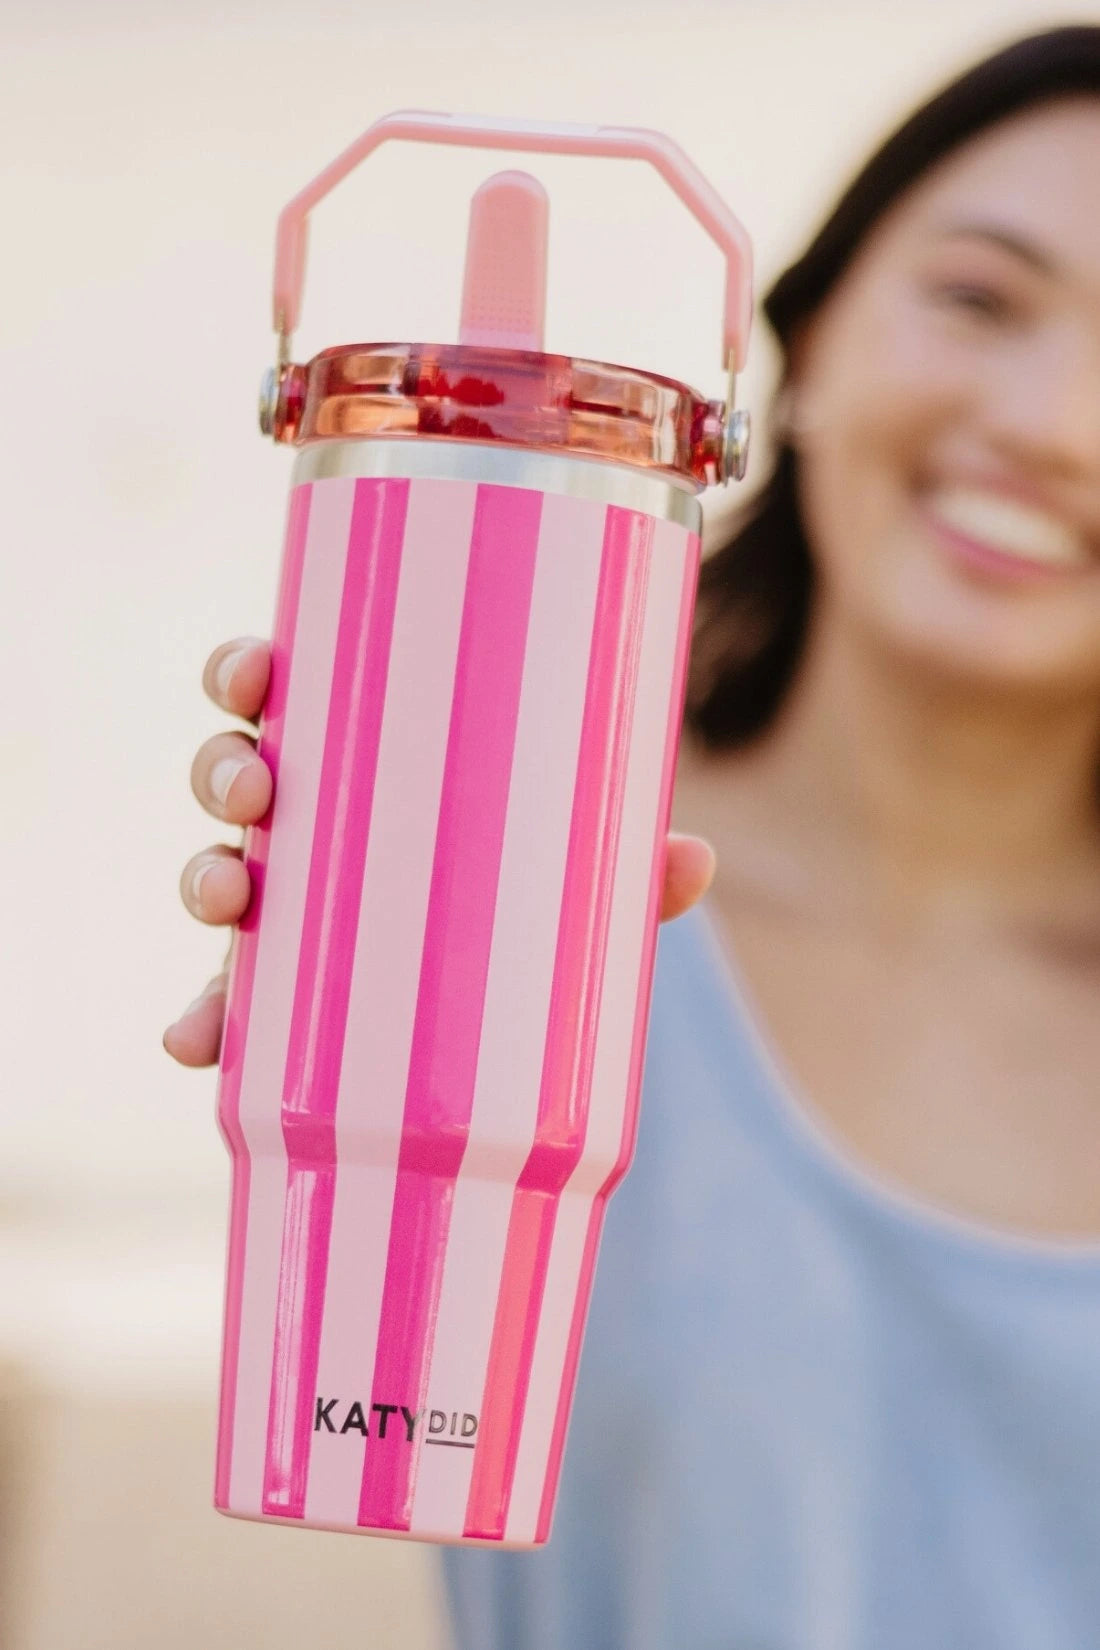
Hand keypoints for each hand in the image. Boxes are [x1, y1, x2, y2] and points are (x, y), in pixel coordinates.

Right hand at [163, 638, 716, 1067]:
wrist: (512, 1010)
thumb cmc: (529, 900)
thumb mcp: (576, 874)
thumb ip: (627, 869)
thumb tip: (694, 860)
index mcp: (363, 763)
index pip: (286, 697)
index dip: (244, 674)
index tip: (250, 674)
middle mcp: (313, 826)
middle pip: (237, 777)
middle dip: (223, 770)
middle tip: (256, 788)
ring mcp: (294, 909)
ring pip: (221, 875)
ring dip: (204, 878)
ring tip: (230, 899)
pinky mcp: (287, 994)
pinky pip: (227, 999)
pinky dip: (200, 1019)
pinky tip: (191, 1042)